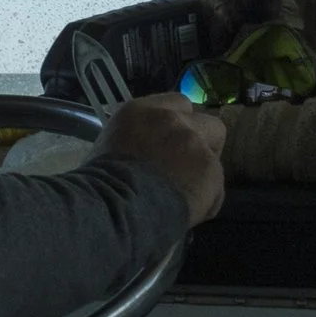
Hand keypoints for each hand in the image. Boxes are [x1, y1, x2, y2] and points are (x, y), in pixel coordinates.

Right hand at [99, 93, 227, 226]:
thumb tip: (143, 158)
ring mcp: (194, 142)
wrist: (114, 208)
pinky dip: (206, 202)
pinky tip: (188, 213)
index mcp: (141, 111)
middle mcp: (172, 120)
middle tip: (188, 166)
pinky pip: (216, 188)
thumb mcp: (108, 149)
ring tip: (189, 194)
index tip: (175, 143)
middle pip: (207, 121)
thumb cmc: (99, 185)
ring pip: (215, 154)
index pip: (178, 102)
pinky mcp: (211, 169)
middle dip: (203, 142)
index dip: (182, 123)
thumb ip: (135, 142)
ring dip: (206, 171)